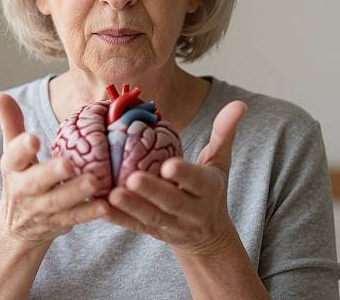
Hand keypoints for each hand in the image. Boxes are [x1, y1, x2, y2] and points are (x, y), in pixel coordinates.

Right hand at [0, 93, 109, 249]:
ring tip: (94, 181)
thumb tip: (3, 95)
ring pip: (58, 202)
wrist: (17, 228)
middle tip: (68, 164)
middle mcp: (24, 189)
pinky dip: (89, 212)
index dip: (22, 148)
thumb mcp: (13, 155)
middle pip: (36, 181)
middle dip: (51, 173)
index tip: (33, 138)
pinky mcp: (58, 223)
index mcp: (13, 168)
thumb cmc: (21, 179)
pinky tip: (106, 205)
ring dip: (76, 192)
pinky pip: (74, 218)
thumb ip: (12, 124)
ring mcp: (41, 209)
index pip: (13, 156)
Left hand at [101, 100, 247, 257]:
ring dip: (132, 206)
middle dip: (153, 192)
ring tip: (112, 194)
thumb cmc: (210, 190)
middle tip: (133, 179)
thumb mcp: (219, 162)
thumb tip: (239, 103)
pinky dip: (118, 219)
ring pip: (151, 216)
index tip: (169, 165)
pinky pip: (134, 226)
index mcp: (207, 189)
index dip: (184, 175)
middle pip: (172, 202)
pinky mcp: (152, 231)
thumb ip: (224, 132)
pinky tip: (100, 207)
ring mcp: (171, 224)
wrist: (207, 236)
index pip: (198, 181)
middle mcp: (191, 210)